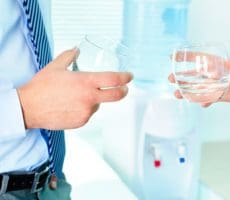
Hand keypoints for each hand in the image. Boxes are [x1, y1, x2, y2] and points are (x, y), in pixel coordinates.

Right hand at [17, 48, 132, 129]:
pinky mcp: (81, 122)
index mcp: (86, 82)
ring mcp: (86, 112)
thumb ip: (69, 56)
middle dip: (123, 91)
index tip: (129, 76)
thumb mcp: (56, 66)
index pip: (113, 79)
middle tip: (124, 88)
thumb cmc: (42, 87)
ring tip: (75, 96)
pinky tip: (71, 105)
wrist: (29, 108)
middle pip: (116, 96)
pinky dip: (84, 109)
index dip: (125, 77)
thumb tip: (77, 49)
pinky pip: (88, 113)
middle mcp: (89, 98)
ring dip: (94, 100)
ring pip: (98, 105)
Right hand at [169, 57, 229, 106]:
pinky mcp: (218, 96)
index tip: (172, 56)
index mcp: (215, 64)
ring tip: (177, 94)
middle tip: (170, 79)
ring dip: (186, 91)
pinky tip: (201, 104)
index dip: (185, 57)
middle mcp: (211, 75)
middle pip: (192, 75)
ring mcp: (213, 86)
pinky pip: (207, 99)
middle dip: (180, 77)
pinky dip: (204, 102)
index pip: (198, 59)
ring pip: (196, 89)